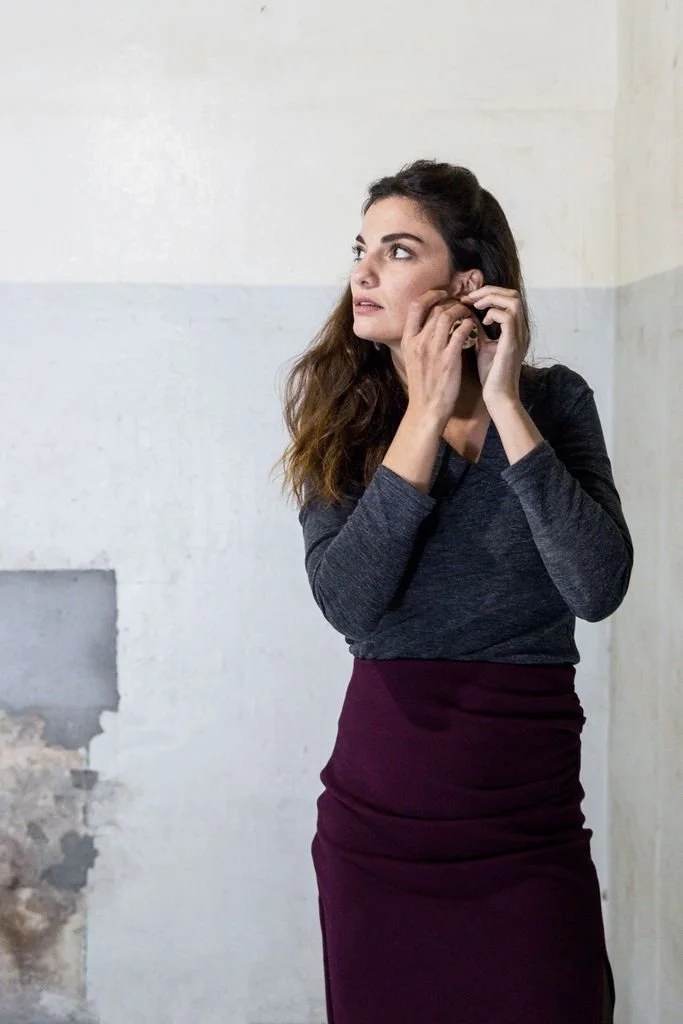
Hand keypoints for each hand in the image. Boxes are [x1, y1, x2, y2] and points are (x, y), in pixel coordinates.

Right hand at [401, 289, 478, 430]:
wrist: (426, 409)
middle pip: (435, 308)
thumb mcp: (411, 360)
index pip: (416, 306)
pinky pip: (461, 332)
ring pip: (448, 316)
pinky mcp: (449, 359)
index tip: (442, 294)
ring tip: (468, 313)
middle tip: (461, 303)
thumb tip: (426, 325)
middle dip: (450, 302)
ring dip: (461, 311)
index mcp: (407, 340)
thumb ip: (417, 341)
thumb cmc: (422, 386)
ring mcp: (433, 350)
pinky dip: (468, 324)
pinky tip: (472, 326)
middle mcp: (418, 342)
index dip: (430, 295)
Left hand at [461, 286, 527, 410]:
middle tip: (470, 297)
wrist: (498, 395)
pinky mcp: (513, 343)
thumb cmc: (491, 374)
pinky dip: (494, 313)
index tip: (469, 299)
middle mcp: (521, 329)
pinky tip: (483, 321)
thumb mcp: (483, 346)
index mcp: (516, 329)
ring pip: (513, 301)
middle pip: (513, 294)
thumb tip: (468, 314)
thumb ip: (479, 329)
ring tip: (476, 305)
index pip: (509, 298)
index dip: (489, 293)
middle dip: (490, 291)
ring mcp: (519, 335)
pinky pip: (508, 317)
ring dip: (491, 298)